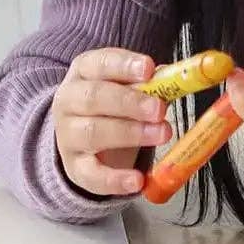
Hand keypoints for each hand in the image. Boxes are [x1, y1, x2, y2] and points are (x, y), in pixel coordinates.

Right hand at [52, 49, 173, 196]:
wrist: (81, 139)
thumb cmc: (110, 107)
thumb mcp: (125, 89)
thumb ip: (149, 84)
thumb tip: (175, 78)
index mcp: (83, 72)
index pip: (99, 63)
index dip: (124, 65)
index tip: (149, 69)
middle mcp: (68, 100)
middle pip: (94, 97)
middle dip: (129, 102)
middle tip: (159, 109)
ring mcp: (68, 135)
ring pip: (93, 132)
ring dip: (130, 133)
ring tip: (162, 134)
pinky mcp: (74, 167)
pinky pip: (92, 174)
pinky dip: (115, 179)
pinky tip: (138, 180)